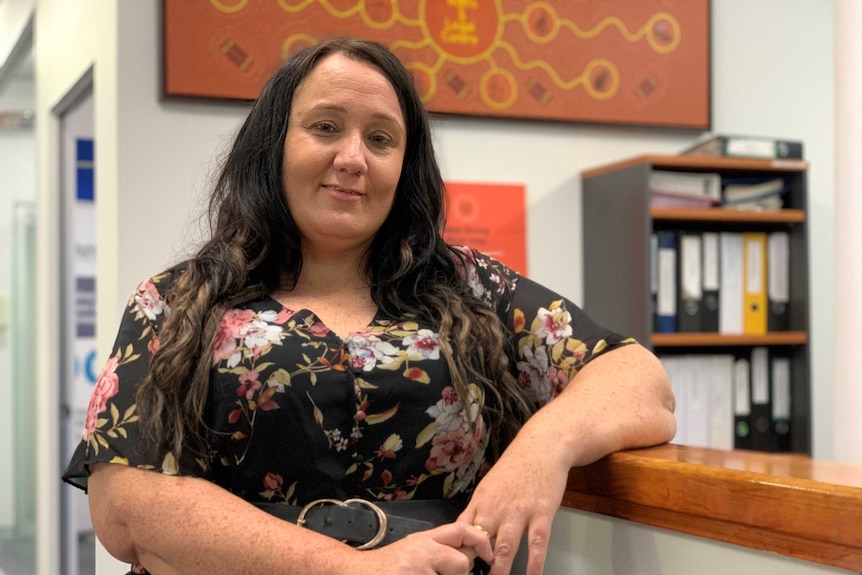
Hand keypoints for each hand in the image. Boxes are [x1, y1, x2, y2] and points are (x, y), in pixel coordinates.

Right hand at [358, 521, 493, 574]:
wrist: (355, 572)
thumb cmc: (386, 567)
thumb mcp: (413, 549)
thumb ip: (440, 549)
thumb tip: (471, 555)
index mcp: (423, 540)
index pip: (461, 530)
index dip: (480, 541)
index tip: (488, 555)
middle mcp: (421, 552)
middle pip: (461, 564)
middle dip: (455, 574)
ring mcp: (416, 571)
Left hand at [457, 437, 570, 574]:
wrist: (541, 447)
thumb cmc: (515, 468)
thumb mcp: (489, 486)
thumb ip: (478, 510)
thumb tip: (465, 534)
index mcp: (480, 501)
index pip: (463, 531)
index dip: (458, 551)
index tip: (455, 566)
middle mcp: (496, 508)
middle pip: (481, 542)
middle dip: (476, 564)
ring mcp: (520, 512)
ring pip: (506, 547)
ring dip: (501, 569)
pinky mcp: (542, 514)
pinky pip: (536, 544)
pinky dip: (534, 564)